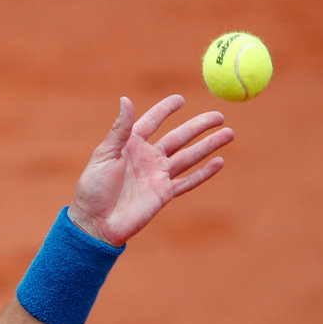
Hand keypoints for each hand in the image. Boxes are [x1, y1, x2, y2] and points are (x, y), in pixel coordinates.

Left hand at [68, 95, 233, 246]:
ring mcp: (157, 176)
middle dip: (199, 126)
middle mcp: (148, 158)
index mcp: (130, 144)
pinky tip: (219, 162)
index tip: (181, 99)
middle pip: (179, 137)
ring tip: (229, 133)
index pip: (153, 121)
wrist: (95, 224)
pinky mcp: (163, 194)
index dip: (166, 109)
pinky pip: (188, 181)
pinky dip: (204, 172)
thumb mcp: (104, 155)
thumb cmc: (93, 189)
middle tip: (219, 116)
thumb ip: (120, 129)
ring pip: (189, 157)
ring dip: (209, 145)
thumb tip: (126, 99)